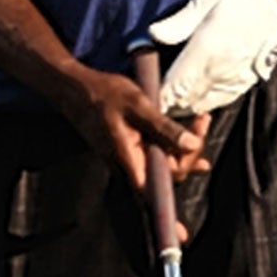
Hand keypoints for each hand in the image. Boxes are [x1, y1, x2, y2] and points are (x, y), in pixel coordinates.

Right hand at [60, 67, 211, 200]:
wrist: (75, 89)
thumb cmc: (103, 95)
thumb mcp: (138, 106)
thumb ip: (164, 128)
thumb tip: (191, 146)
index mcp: (128, 159)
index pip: (159, 187)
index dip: (180, 183)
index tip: (192, 169)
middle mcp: (127, 166)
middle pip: (166, 177)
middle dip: (189, 154)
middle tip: (201, 122)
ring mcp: (126, 160)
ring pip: (161, 168)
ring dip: (184, 152)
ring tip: (200, 126)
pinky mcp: (127, 151)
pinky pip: (153, 158)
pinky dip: (171, 149)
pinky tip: (185, 139)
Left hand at [146, 0, 276, 115]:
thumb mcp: (206, 0)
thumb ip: (179, 23)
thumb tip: (154, 33)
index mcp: (206, 48)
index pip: (176, 82)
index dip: (160, 94)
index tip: (147, 98)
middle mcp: (219, 69)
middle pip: (186, 99)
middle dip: (169, 104)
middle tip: (153, 104)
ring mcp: (234, 78)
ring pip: (202, 104)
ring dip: (185, 106)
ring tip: (170, 105)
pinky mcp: (246, 82)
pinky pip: (220, 101)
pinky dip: (204, 103)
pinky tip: (194, 100)